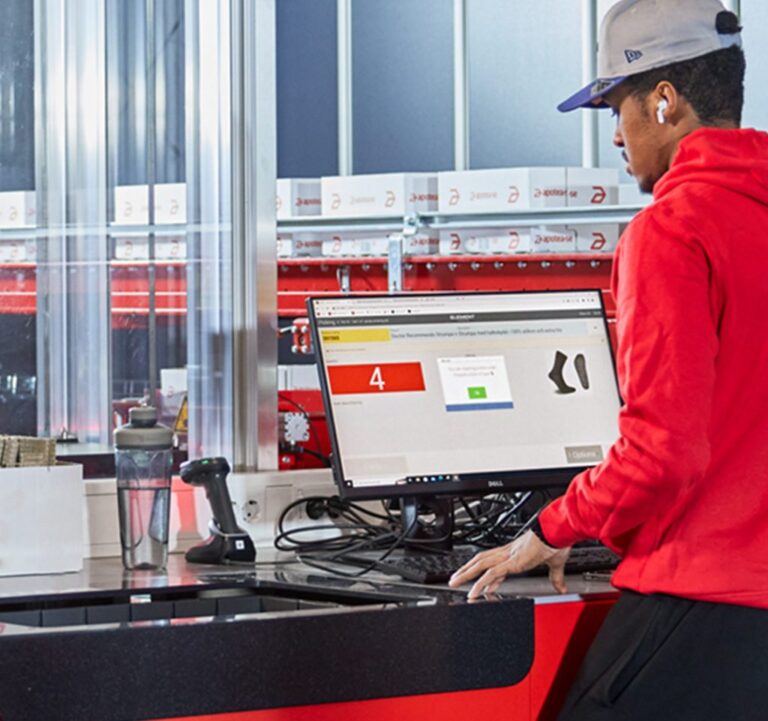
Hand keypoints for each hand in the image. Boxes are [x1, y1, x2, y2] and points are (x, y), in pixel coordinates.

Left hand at [448, 531, 571, 598]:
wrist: (557, 533)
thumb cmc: (555, 542)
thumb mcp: (554, 564)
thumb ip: (555, 577)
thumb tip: (561, 587)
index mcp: (515, 552)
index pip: (494, 562)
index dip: (484, 572)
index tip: (478, 583)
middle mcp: (508, 553)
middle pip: (480, 560)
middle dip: (467, 569)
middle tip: (455, 578)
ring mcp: (508, 557)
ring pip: (480, 565)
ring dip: (466, 574)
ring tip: (455, 583)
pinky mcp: (511, 562)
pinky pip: (491, 573)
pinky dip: (481, 583)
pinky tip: (474, 592)